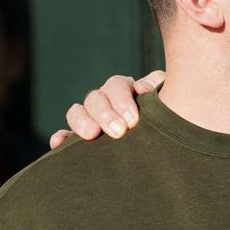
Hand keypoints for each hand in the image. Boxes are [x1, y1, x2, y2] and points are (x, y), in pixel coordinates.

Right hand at [48, 71, 165, 148]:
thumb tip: (143, 90)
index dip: (122, 101)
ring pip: (77, 112)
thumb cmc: (171, 116)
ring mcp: (91, 118)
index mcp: (126, 89)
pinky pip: (66, 136)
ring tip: (92, 135)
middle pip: (95, 98)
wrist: (168, 141)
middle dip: (105, 114)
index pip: (116, 86)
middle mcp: (105, 100)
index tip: (133, 120)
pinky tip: (58, 143)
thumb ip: (159, 89)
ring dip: (82, 122)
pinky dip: (61, 138)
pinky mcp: (81, 138)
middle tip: (119, 132)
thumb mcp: (170, 100)